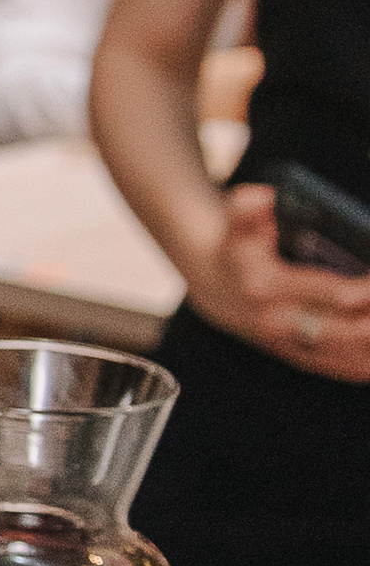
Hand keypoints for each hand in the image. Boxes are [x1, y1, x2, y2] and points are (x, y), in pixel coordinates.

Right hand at [186, 182, 369, 380]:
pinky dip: (356, 369)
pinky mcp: (291, 354)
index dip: (362, 291)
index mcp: (267, 287)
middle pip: (340, 330)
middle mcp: (276, 320)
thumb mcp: (237, 223)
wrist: (212, 283)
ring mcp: (284, 342)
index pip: (326, 292)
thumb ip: (248, 208)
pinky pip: (329, 366)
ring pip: (338, 353)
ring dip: (367, 350)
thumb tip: (263, 196)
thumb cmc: (235, 250)